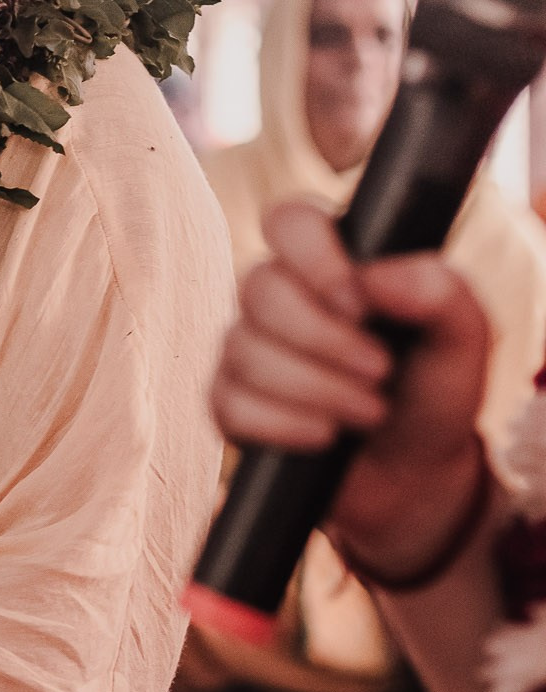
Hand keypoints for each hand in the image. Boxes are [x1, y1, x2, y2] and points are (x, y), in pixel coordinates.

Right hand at [212, 202, 490, 581]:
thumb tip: (374, 277)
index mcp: (332, 260)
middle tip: (380, 371)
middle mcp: (280, 295)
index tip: (361, 305)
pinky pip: (228, 403)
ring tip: (370, 412)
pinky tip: (324, 435)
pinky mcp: (229, 402)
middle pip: (259, 287)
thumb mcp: (464, 339)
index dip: (314, 258)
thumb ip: (441, 290)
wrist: (412, 471)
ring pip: (243, 349)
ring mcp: (247, 348)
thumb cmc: (433, 391)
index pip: (289, 220)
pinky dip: (284, 426)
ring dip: (315, 389)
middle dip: (323, 339)